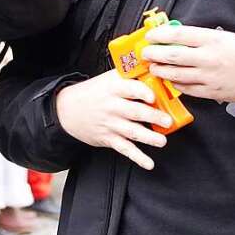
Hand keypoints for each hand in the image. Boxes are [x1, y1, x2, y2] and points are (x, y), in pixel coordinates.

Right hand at [55, 70, 171, 169]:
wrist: (67, 109)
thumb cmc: (91, 92)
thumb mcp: (106, 79)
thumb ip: (128, 76)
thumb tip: (154, 72)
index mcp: (112, 88)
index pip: (129, 88)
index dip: (142, 92)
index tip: (153, 96)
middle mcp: (112, 106)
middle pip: (134, 111)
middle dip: (153, 116)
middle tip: (167, 120)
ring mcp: (110, 123)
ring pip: (132, 131)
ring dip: (149, 137)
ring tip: (162, 141)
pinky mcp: (109, 138)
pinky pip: (125, 149)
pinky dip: (137, 157)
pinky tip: (148, 163)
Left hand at [143, 25, 234, 103]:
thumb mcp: (223, 36)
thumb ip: (199, 37)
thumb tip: (174, 36)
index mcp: (212, 39)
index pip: (178, 35)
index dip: (159, 35)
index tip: (150, 36)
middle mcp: (209, 58)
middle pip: (172, 55)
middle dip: (153, 54)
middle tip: (146, 53)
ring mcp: (209, 77)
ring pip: (176, 74)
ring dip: (160, 70)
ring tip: (154, 67)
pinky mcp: (212, 92)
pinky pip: (187, 89)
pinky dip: (176, 84)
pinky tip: (171, 80)